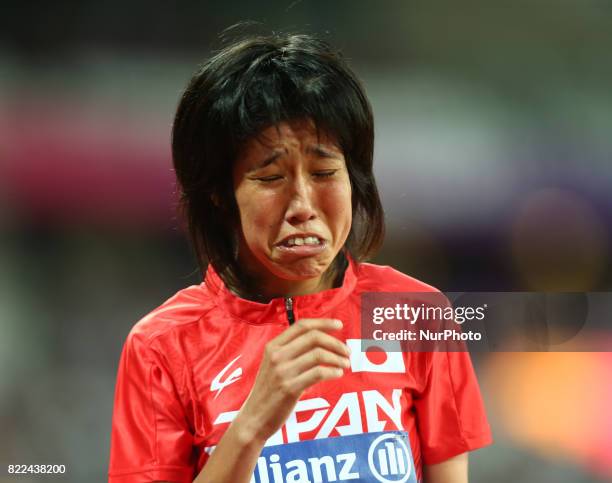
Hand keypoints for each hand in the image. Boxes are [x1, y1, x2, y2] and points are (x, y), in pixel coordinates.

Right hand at [234, 318, 350, 444]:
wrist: (254, 418)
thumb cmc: (269, 391)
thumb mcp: (273, 365)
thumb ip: (291, 352)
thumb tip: (322, 342)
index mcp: (273, 346)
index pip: (302, 326)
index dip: (323, 323)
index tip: (339, 325)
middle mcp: (277, 356)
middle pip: (313, 337)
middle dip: (335, 342)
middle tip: (347, 350)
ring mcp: (282, 372)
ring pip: (318, 354)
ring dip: (337, 358)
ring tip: (345, 364)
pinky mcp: (290, 388)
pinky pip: (318, 373)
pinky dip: (333, 371)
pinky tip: (338, 374)